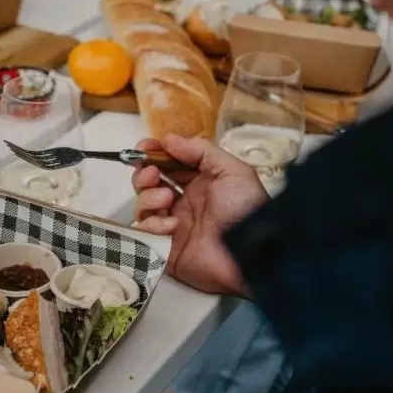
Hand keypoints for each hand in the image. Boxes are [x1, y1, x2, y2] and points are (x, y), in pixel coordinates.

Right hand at [133, 134, 266, 297]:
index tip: (143, 146)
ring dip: (148, 197)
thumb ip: (201, 151)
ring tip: (166, 198)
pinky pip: (144, 233)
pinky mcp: (164, 248)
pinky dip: (153, 224)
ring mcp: (172, 226)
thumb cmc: (246, 210)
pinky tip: (173, 225)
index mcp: (198, 184)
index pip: (167, 165)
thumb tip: (168, 139)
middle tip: (151, 173)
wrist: (249, 253)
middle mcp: (182, 203)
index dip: (153, 154)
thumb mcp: (233, 171)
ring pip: (142, 206)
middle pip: (148, 184)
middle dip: (144, 174)